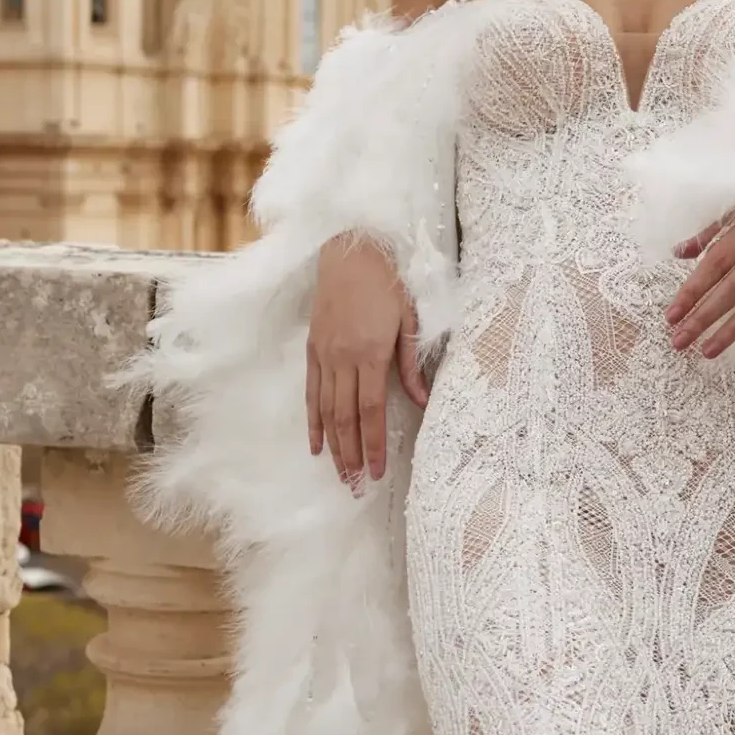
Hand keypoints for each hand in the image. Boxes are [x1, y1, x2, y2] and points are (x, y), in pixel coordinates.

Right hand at [306, 233, 429, 486]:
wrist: (350, 247)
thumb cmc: (388, 279)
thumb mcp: (410, 318)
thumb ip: (413, 364)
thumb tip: (422, 402)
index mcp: (372, 353)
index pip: (372, 410)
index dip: (373, 444)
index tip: (376, 471)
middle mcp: (344, 358)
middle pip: (346, 418)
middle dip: (352, 455)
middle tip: (356, 486)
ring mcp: (325, 354)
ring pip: (327, 410)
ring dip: (333, 446)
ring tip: (339, 474)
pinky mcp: (314, 348)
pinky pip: (312, 392)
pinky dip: (313, 420)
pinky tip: (315, 443)